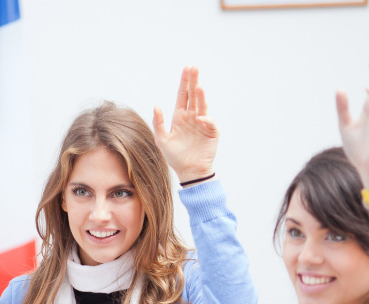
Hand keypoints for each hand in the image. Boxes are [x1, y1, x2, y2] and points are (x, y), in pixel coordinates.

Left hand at [152, 66, 218, 183]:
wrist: (188, 171)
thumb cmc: (175, 156)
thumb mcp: (162, 140)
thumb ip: (158, 123)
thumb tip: (156, 105)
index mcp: (180, 117)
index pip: (183, 95)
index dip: (184, 82)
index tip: (187, 68)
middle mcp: (192, 117)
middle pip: (193, 95)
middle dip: (194, 81)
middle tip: (194, 67)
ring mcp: (203, 124)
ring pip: (202, 106)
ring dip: (201, 97)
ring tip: (199, 87)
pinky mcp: (211, 133)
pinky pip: (210, 123)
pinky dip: (206, 120)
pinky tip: (200, 118)